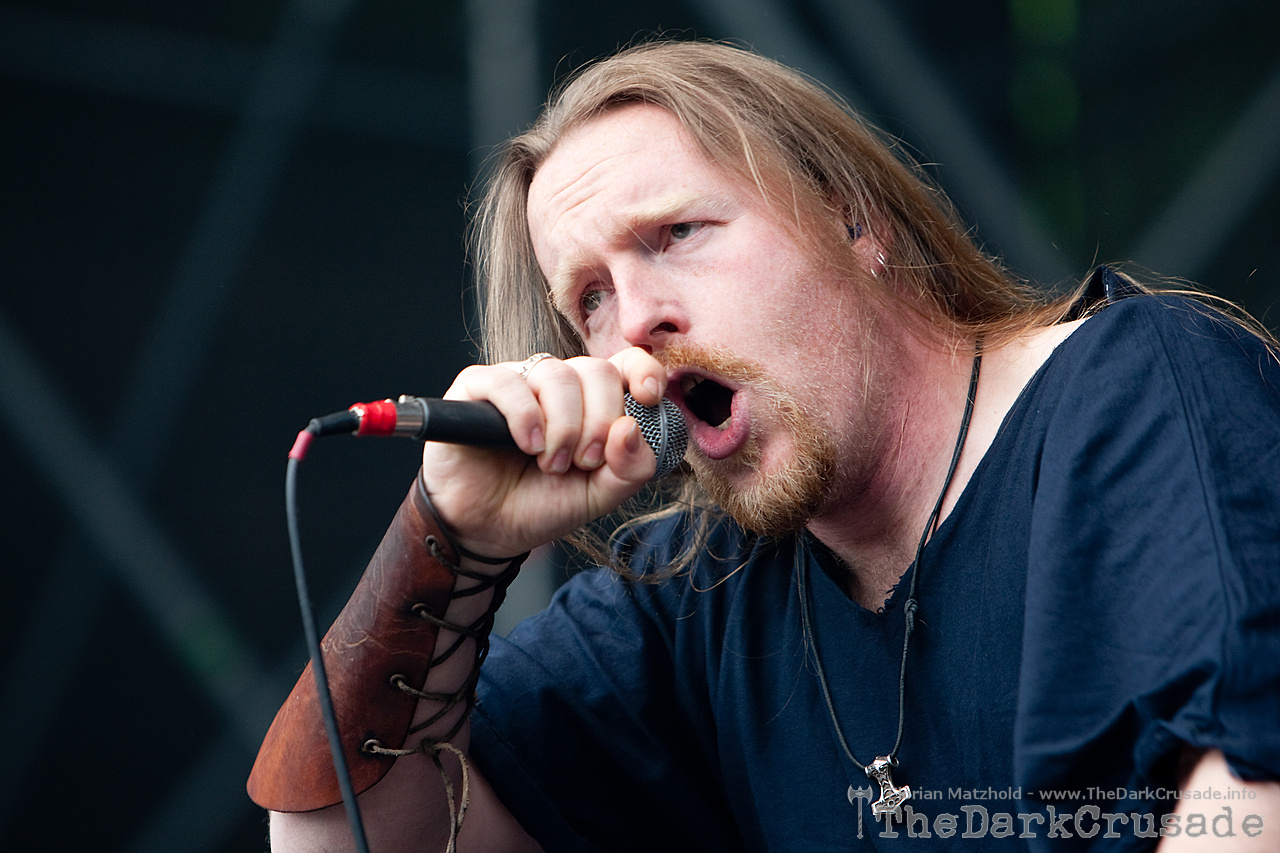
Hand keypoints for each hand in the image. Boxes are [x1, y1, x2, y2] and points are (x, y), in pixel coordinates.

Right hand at [420, 347, 666, 559]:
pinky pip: (507, 382)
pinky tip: (528, 445)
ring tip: (551, 464)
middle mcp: (557, 385)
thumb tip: (631, 429)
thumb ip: (631, 468)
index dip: (643, 370)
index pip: (626, 363)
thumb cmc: (543, 504)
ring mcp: (518, 382)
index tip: (647, 397)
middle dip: (600, 421)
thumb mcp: (600, 495)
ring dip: (563, 427)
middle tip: (584, 462)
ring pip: (556, 375)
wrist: (487, 530)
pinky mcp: (476, 388)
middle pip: (596, 370)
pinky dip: (525, 416)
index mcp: (593, 401)